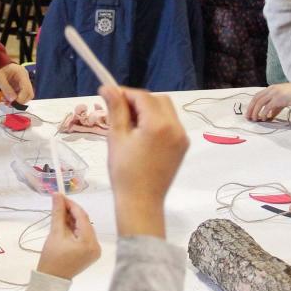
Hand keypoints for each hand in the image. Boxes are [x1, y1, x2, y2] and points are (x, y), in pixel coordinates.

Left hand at [0, 63, 33, 103]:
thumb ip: (6, 89)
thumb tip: (12, 100)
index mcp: (22, 73)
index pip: (27, 89)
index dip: (21, 98)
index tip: (13, 103)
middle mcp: (25, 78)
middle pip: (29, 93)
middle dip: (20, 101)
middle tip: (9, 104)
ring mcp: (22, 82)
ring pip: (25, 95)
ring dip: (16, 101)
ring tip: (6, 102)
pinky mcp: (19, 86)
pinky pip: (20, 95)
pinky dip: (14, 99)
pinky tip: (6, 99)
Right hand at [37, 194, 100, 279]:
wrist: (52, 279)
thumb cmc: (52, 258)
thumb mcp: (55, 233)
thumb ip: (58, 213)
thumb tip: (57, 194)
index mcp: (89, 242)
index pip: (82, 217)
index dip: (71, 205)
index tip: (60, 196)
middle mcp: (96, 246)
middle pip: (84, 222)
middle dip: (71, 212)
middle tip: (59, 203)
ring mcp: (95, 250)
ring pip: (84, 228)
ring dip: (73, 220)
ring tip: (60, 213)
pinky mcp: (91, 253)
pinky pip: (84, 235)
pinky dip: (75, 229)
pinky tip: (65, 223)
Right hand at [102, 85, 188, 236]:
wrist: (141, 202)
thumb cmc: (124, 172)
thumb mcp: (116, 137)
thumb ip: (115, 109)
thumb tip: (108, 88)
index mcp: (158, 124)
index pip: (142, 96)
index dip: (125, 93)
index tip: (109, 96)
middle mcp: (175, 127)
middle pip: (157, 99)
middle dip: (139, 100)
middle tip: (119, 110)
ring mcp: (182, 137)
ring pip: (166, 110)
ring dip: (149, 110)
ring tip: (130, 124)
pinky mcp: (182, 146)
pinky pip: (171, 124)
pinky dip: (157, 121)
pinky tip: (142, 134)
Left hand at [246, 83, 290, 120]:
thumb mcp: (281, 100)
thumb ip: (274, 108)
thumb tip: (268, 117)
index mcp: (270, 88)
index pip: (257, 96)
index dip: (251, 104)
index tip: (248, 112)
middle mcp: (270, 90)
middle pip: (256, 99)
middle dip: (250, 108)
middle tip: (248, 117)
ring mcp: (274, 94)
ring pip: (260, 103)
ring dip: (255, 111)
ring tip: (254, 119)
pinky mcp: (278, 99)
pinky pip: (267, 107)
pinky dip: (263, 113)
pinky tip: (263, 118)